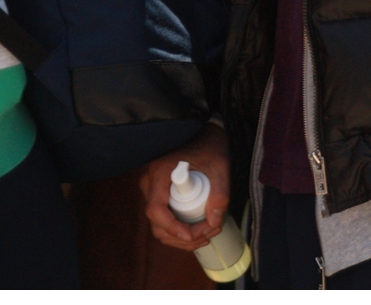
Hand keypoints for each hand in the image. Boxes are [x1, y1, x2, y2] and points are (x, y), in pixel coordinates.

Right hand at [141, 122, 230, 250]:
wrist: (203, 133)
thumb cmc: (210, 146)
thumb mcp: (220, 166)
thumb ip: (220, 192)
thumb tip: (215, 221)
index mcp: (160, 172)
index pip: (155, 209)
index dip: (171, 227)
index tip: (191, 235)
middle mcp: (149, 183)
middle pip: (157, 222)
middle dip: (183, 235)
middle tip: (210, 233)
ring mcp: (152, 190)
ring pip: (159, 225)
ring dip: (181, 237)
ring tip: (209, 233)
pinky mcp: (159, 195)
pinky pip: (163, 219)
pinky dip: (178, 230)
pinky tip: (198, 232)